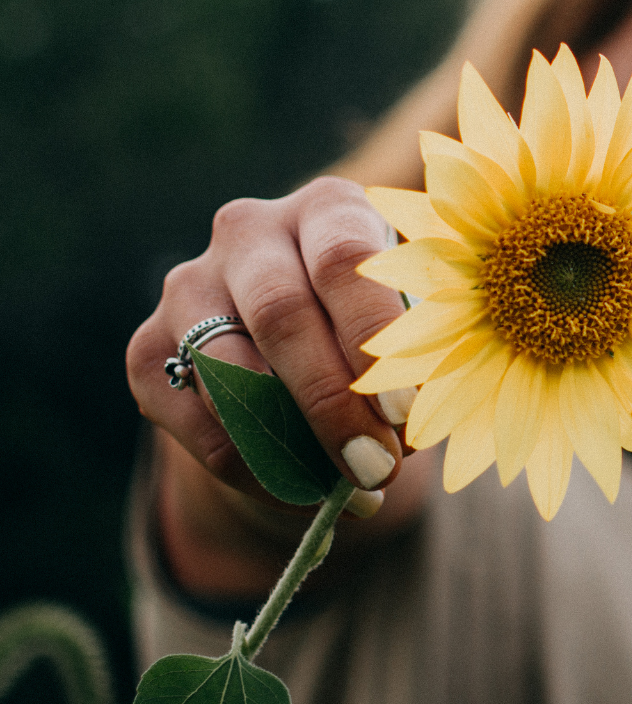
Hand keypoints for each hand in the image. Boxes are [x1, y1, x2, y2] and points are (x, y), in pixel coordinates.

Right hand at [128, 177, 407, 507]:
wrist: (306, 344)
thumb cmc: (383, 325)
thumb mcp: (413, 322)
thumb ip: (413, 356)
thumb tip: (405, 429)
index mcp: (328, 208)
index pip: (344, 260)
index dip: (374, 338)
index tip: (405, 412)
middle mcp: (250, 232)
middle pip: (281, 314)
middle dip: (331, 402)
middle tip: (377, 466)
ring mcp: (188, 285)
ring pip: (227, 367)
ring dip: (290, 442)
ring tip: (350, 489)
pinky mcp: (146, 347)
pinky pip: (195, 417)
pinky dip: (252, 468)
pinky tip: (304, 494)